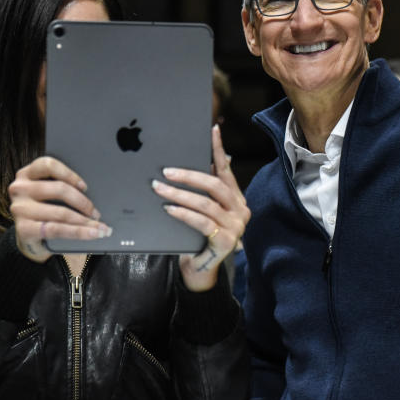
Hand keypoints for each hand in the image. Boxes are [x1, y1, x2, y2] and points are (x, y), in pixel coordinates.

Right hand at [8, 156, 110, 262]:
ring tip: (100, 227)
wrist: (26, 238)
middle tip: (96, 213)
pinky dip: (78, 232)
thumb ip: (59, 187)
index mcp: (27, 174)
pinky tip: (92, 233)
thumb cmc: (42, 211)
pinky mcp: (23, 228)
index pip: (48, 165)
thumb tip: (92, 192)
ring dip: (85, 221)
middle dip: (83, 202)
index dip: (70, 174)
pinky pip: (56, 229)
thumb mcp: (46, 195)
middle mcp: (20, 189)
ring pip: (61, 212)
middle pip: (59, 189)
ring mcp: (20, 209)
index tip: (85, 186)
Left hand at [153, 124, 250, 290]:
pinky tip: (169, 208)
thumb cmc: (198, 236)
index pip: (226, 170)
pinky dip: (183, 213)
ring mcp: (236, 226)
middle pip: (215, 185)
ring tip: (159, 189)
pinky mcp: (226, 240)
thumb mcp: (202, 211)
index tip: (212, 130)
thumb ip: (201, 192)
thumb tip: (183, 166)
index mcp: (236, 198)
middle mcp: (240, 210)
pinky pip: (201, 222)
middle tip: (166, 171)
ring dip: (179, 194)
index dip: (218, 149)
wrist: (201, 269)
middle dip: (189, 176)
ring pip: (205, 203)